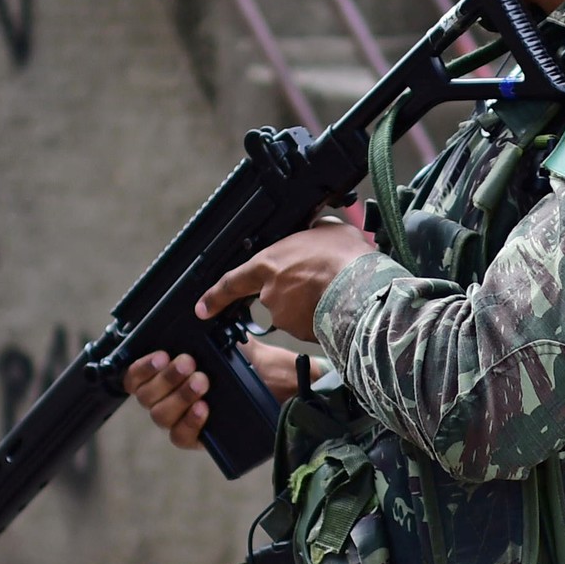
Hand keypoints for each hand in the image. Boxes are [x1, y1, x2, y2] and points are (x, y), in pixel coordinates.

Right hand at [123, 338, 314, 451]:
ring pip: (160, 416)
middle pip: (145, 396)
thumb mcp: (232, 341)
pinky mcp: (199, 439)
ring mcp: (182, 419)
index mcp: (168, 373)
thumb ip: (212, 330)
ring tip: (202, 382)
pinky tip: (204, 409)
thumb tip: (198, 312)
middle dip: (166, 377)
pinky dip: (190, 422)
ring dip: (179, 396)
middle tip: (189, 363)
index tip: (163, 354)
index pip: (135, 376)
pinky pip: (181, 437)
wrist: (284, 386)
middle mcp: (169, 397)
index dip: (142, 367)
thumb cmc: (255, 363)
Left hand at [195, 220, 375, 340]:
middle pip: (274, 294)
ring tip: (335, 288)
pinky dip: (320, 317)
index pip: (232, 282)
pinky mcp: (303, 335)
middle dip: (293, 289)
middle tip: (320, 278)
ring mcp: (286, 317)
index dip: (215, 296)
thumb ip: (310, 233)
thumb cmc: (344, 257)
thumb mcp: (326, 229)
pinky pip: (308, 325)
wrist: (362, 290)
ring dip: (309, 302)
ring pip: (294, 311)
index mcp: (269, 265)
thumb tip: (315, 231)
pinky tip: (337, 304)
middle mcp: (271, 295)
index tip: (202, 309)